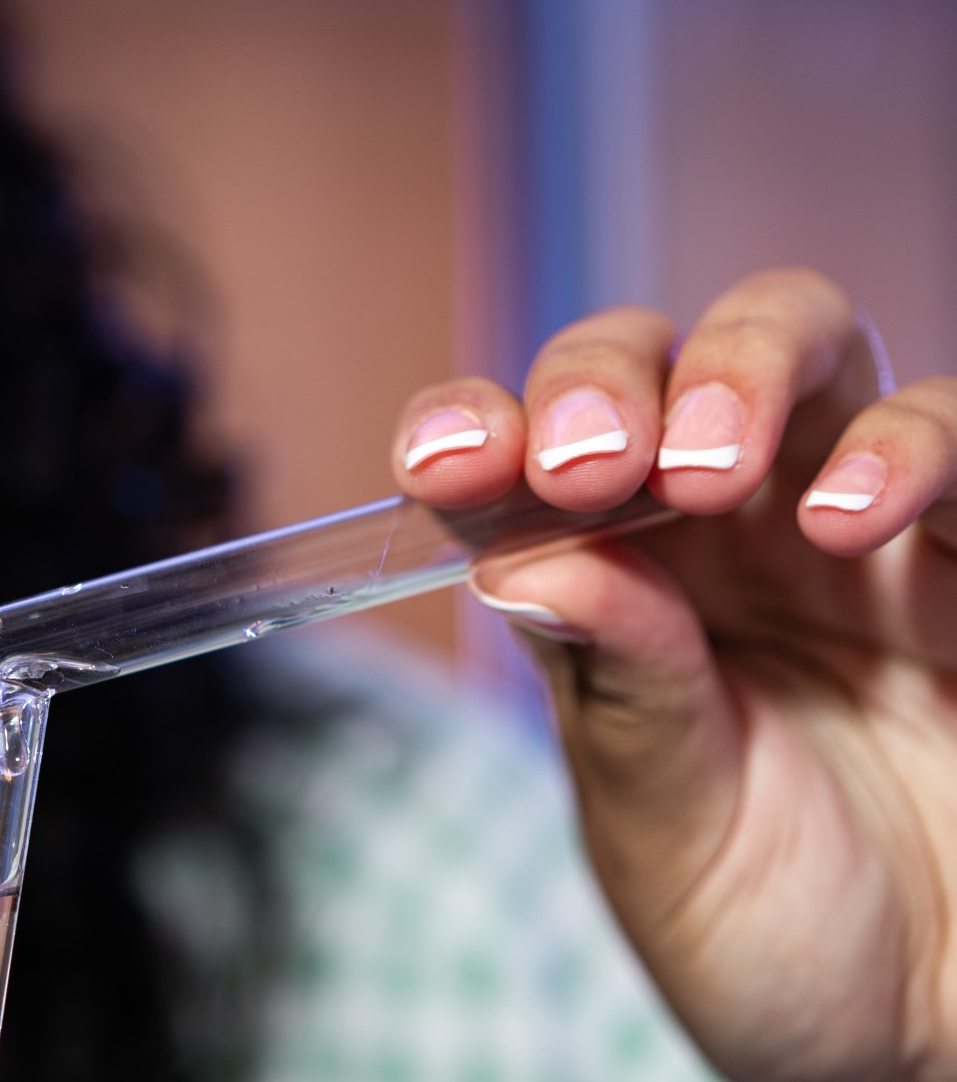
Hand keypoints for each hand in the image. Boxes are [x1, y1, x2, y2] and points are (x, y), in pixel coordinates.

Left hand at [392, 268, 956, 1081]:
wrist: (919, 1033)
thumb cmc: (769, 932)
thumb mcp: (661, 819)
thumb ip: (613, 684)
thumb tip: (514, 555)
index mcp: (611, 582)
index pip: (522, 454)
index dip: (476, 428)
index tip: (446, 464)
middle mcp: (724, 529)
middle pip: (659, 357)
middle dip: (606, 379)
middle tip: (588, 462)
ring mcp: (855, 528)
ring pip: (804, 343)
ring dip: (743, 369)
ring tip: (710, 469)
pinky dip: (905, 446)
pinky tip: (842, 515)